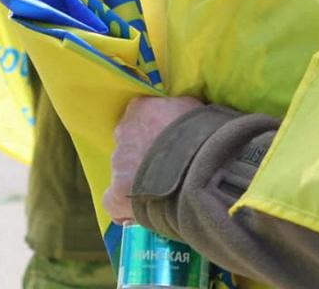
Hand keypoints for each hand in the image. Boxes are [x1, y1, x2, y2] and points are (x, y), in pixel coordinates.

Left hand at [102, 95, 205, 223]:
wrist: (200, 170)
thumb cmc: (202, 134)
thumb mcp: (194, 109)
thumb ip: (178, 110)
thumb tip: (179, 115)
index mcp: (140, 109)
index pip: (140, 117)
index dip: (154, 131)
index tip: (168, 141)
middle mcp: (122, 134)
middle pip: (130, 145)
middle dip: (145, 155)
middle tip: (168, 166)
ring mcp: (117, 166)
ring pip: (125, 173)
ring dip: (141, 179)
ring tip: (166, 190)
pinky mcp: (116, 196)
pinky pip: (117, 202)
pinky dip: (128, 207)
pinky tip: (148, 210)